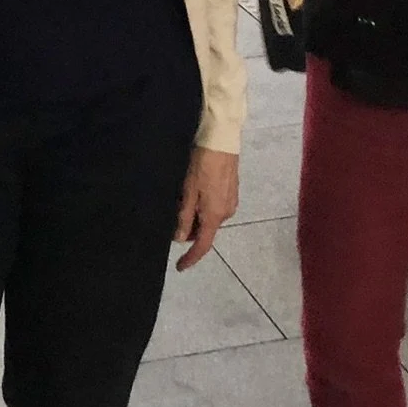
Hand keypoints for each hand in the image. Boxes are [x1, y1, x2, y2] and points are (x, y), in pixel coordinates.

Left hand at [173, 146, 238, 271]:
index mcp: (215, 215)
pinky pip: (216, 208)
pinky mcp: (232, 191)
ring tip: (184, 200)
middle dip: (191, 231)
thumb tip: (181, 238)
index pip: (203, 245)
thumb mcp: (188, 191)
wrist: (221, 140)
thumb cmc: (201, 165)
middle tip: (175, 219)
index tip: (179, 266)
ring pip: (211, 219)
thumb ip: (184, 217)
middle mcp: (226, 213)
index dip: (191, 258)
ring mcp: (231, 202)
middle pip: (206, 231)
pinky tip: (197, 193)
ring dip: (198, 217)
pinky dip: (205, 208)